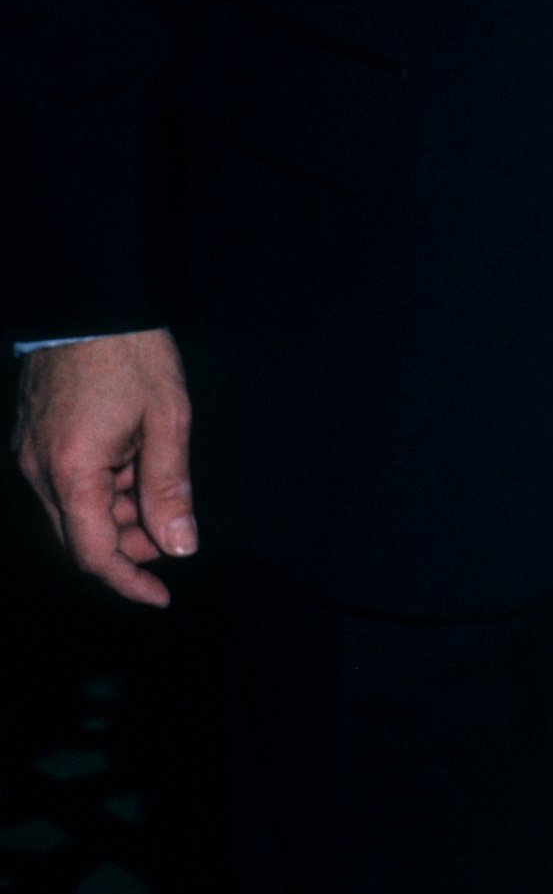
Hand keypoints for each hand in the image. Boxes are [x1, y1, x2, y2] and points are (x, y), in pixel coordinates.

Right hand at [13, 330, 196, 606]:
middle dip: (128, 547)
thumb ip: (170, 488)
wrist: (91, 298)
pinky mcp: (32, 438)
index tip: (162, 595)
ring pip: (72, 513)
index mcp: (72, 471)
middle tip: (173, 531)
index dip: (128, 582)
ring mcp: (31, 454)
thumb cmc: (132, 352)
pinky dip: (100, 491)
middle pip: (80, 538)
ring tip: (157, 487)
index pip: (93, 555)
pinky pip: (64, 486)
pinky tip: (132, 467)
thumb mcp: (167, 418)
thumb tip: (180, 546)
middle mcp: (39, 470)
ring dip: (116, 516)